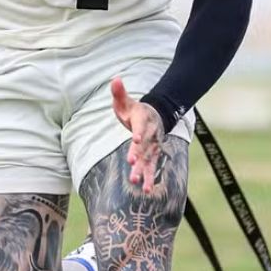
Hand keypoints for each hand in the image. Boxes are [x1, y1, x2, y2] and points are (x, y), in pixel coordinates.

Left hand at [110, 77, 164, 192]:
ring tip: (139, 183)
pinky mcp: (152, 156)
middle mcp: (150, 135)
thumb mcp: (126, 101)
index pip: (140, 128)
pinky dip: (150, 179)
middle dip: (138, 155)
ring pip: (148, 160)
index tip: (135, 140)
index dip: (138, 133)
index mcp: (143, 121)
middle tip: (132, 164)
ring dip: (143, 171)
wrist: (156, 117)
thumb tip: (115, 79)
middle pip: (144, 146)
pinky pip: (152, 168)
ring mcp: (153, 147)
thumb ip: (119, 92)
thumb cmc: (135, 110)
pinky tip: (146, 191)